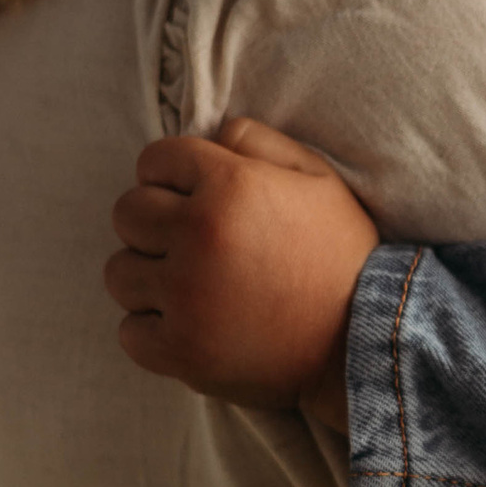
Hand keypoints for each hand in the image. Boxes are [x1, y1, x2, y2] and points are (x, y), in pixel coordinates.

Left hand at [105, 115, 377, 415]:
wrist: (365, 341)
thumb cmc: (342, 256)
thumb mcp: (319, 179)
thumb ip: (259, 143)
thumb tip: (209, 135)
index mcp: (229, 186)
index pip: (153, 161)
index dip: (172, 176)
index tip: (192, 199)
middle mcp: (199, 236)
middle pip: (127, 213)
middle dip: (154, 224)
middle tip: (190, 245)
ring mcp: (186, 298)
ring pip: (120, 272)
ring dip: (149, 277)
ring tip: (189, 287)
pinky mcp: (182, 351)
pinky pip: (129, 331)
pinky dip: (153, 330)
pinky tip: (189, 325)